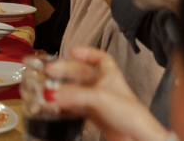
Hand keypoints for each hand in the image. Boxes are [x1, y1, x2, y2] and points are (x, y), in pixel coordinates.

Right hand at [47, 47, 167, 140]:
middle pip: (81, 72)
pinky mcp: (94, 115)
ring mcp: (98, 101)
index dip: (86, 52)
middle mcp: (103, 86)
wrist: (136, 138)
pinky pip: (75, 107)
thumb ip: (73, 94)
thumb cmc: (129, 113)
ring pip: (76, 90)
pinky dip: (64, 106)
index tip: (71, 51)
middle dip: (65, 70)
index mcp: (110, 74)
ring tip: (48, 89)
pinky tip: (55, 107)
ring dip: (62, 90)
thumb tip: (50, 94)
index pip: (100, 57)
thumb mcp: (98, 97)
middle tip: (49, 70)